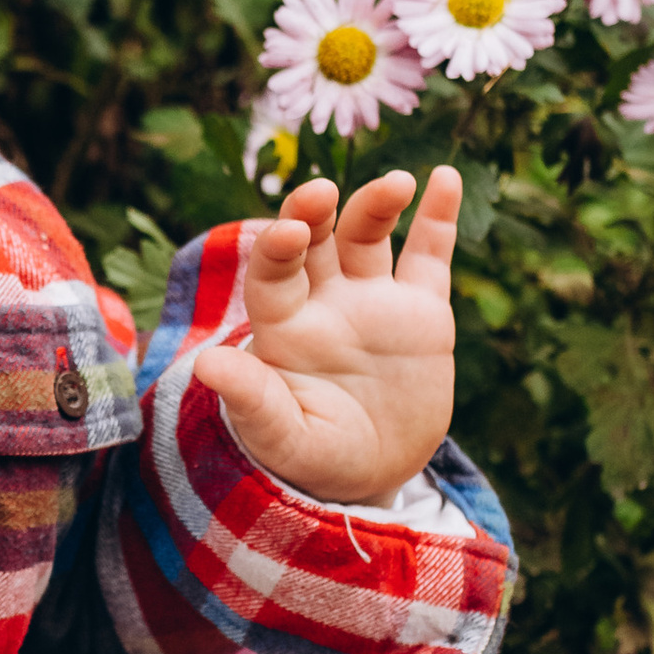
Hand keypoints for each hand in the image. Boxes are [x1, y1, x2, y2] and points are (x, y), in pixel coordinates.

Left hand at [191, 167, 462, 508]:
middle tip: (322, 192)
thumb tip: (206, 365)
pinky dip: (438, 216)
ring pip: (369, 235)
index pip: (272, 273)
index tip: (288, 232)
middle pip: (314, 239)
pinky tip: (446, 177)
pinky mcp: (422, 310)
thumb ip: (251, 400)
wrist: (372, 475)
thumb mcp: (281, 437)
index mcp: (283, 326)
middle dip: (315, 211)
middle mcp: (323, 301)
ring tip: (396, 184)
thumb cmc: (312, 458)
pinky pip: (429, 254)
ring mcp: (373, 300)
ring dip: (377, 203)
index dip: (278, 249)